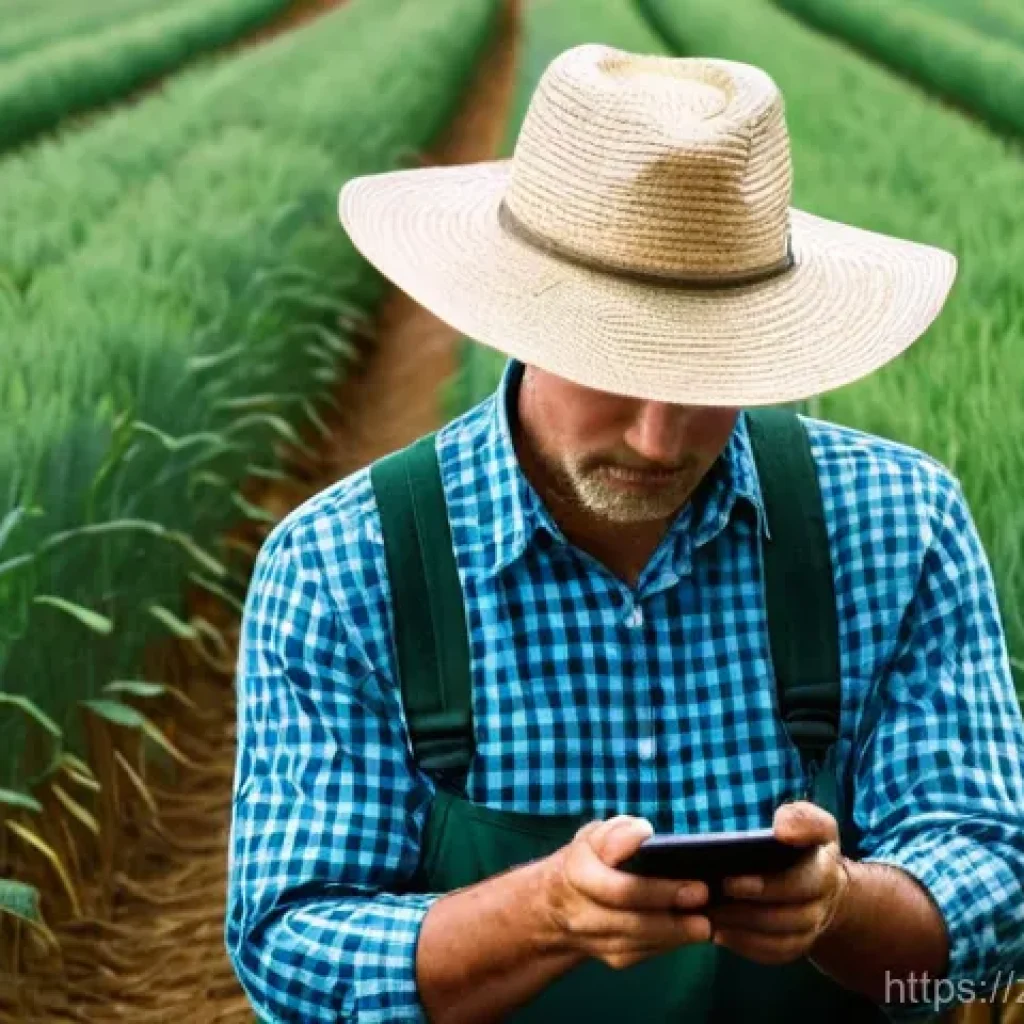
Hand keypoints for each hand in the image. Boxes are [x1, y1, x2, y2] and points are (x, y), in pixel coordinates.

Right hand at [539, 815, 712, 969]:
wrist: (561, 902)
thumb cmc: (590, 857)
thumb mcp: (596, 835)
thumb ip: (618, 833)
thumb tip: (642, 836)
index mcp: (576, 873)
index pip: (620, 889)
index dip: (658, 890)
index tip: (696, 885)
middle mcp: (581, 913)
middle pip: (633, 921)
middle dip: (673, 916)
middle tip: (705, 905)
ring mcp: (595, 941)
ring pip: (640, 942)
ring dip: (675, 934)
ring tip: (705, 923)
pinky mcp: (612, 959)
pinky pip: (644, 953)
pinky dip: (669, 944)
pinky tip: (689, 932)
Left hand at [708, 801, 850, 965]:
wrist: (822, 879)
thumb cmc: (805, 840)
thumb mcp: (810, 820)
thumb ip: (801, 818)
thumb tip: (781, 830)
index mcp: (823, 870)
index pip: (801, 884)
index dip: (767, 887)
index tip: (729, 881)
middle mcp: (822, 904)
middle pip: (789, 917)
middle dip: (748, 910)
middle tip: (710, 901)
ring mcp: (811, 928)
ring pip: (781, 940)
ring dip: (743, 931)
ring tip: (710, 917)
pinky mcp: (797, 944)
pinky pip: (775, 954)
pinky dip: (747, 946)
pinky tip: (719, 934)